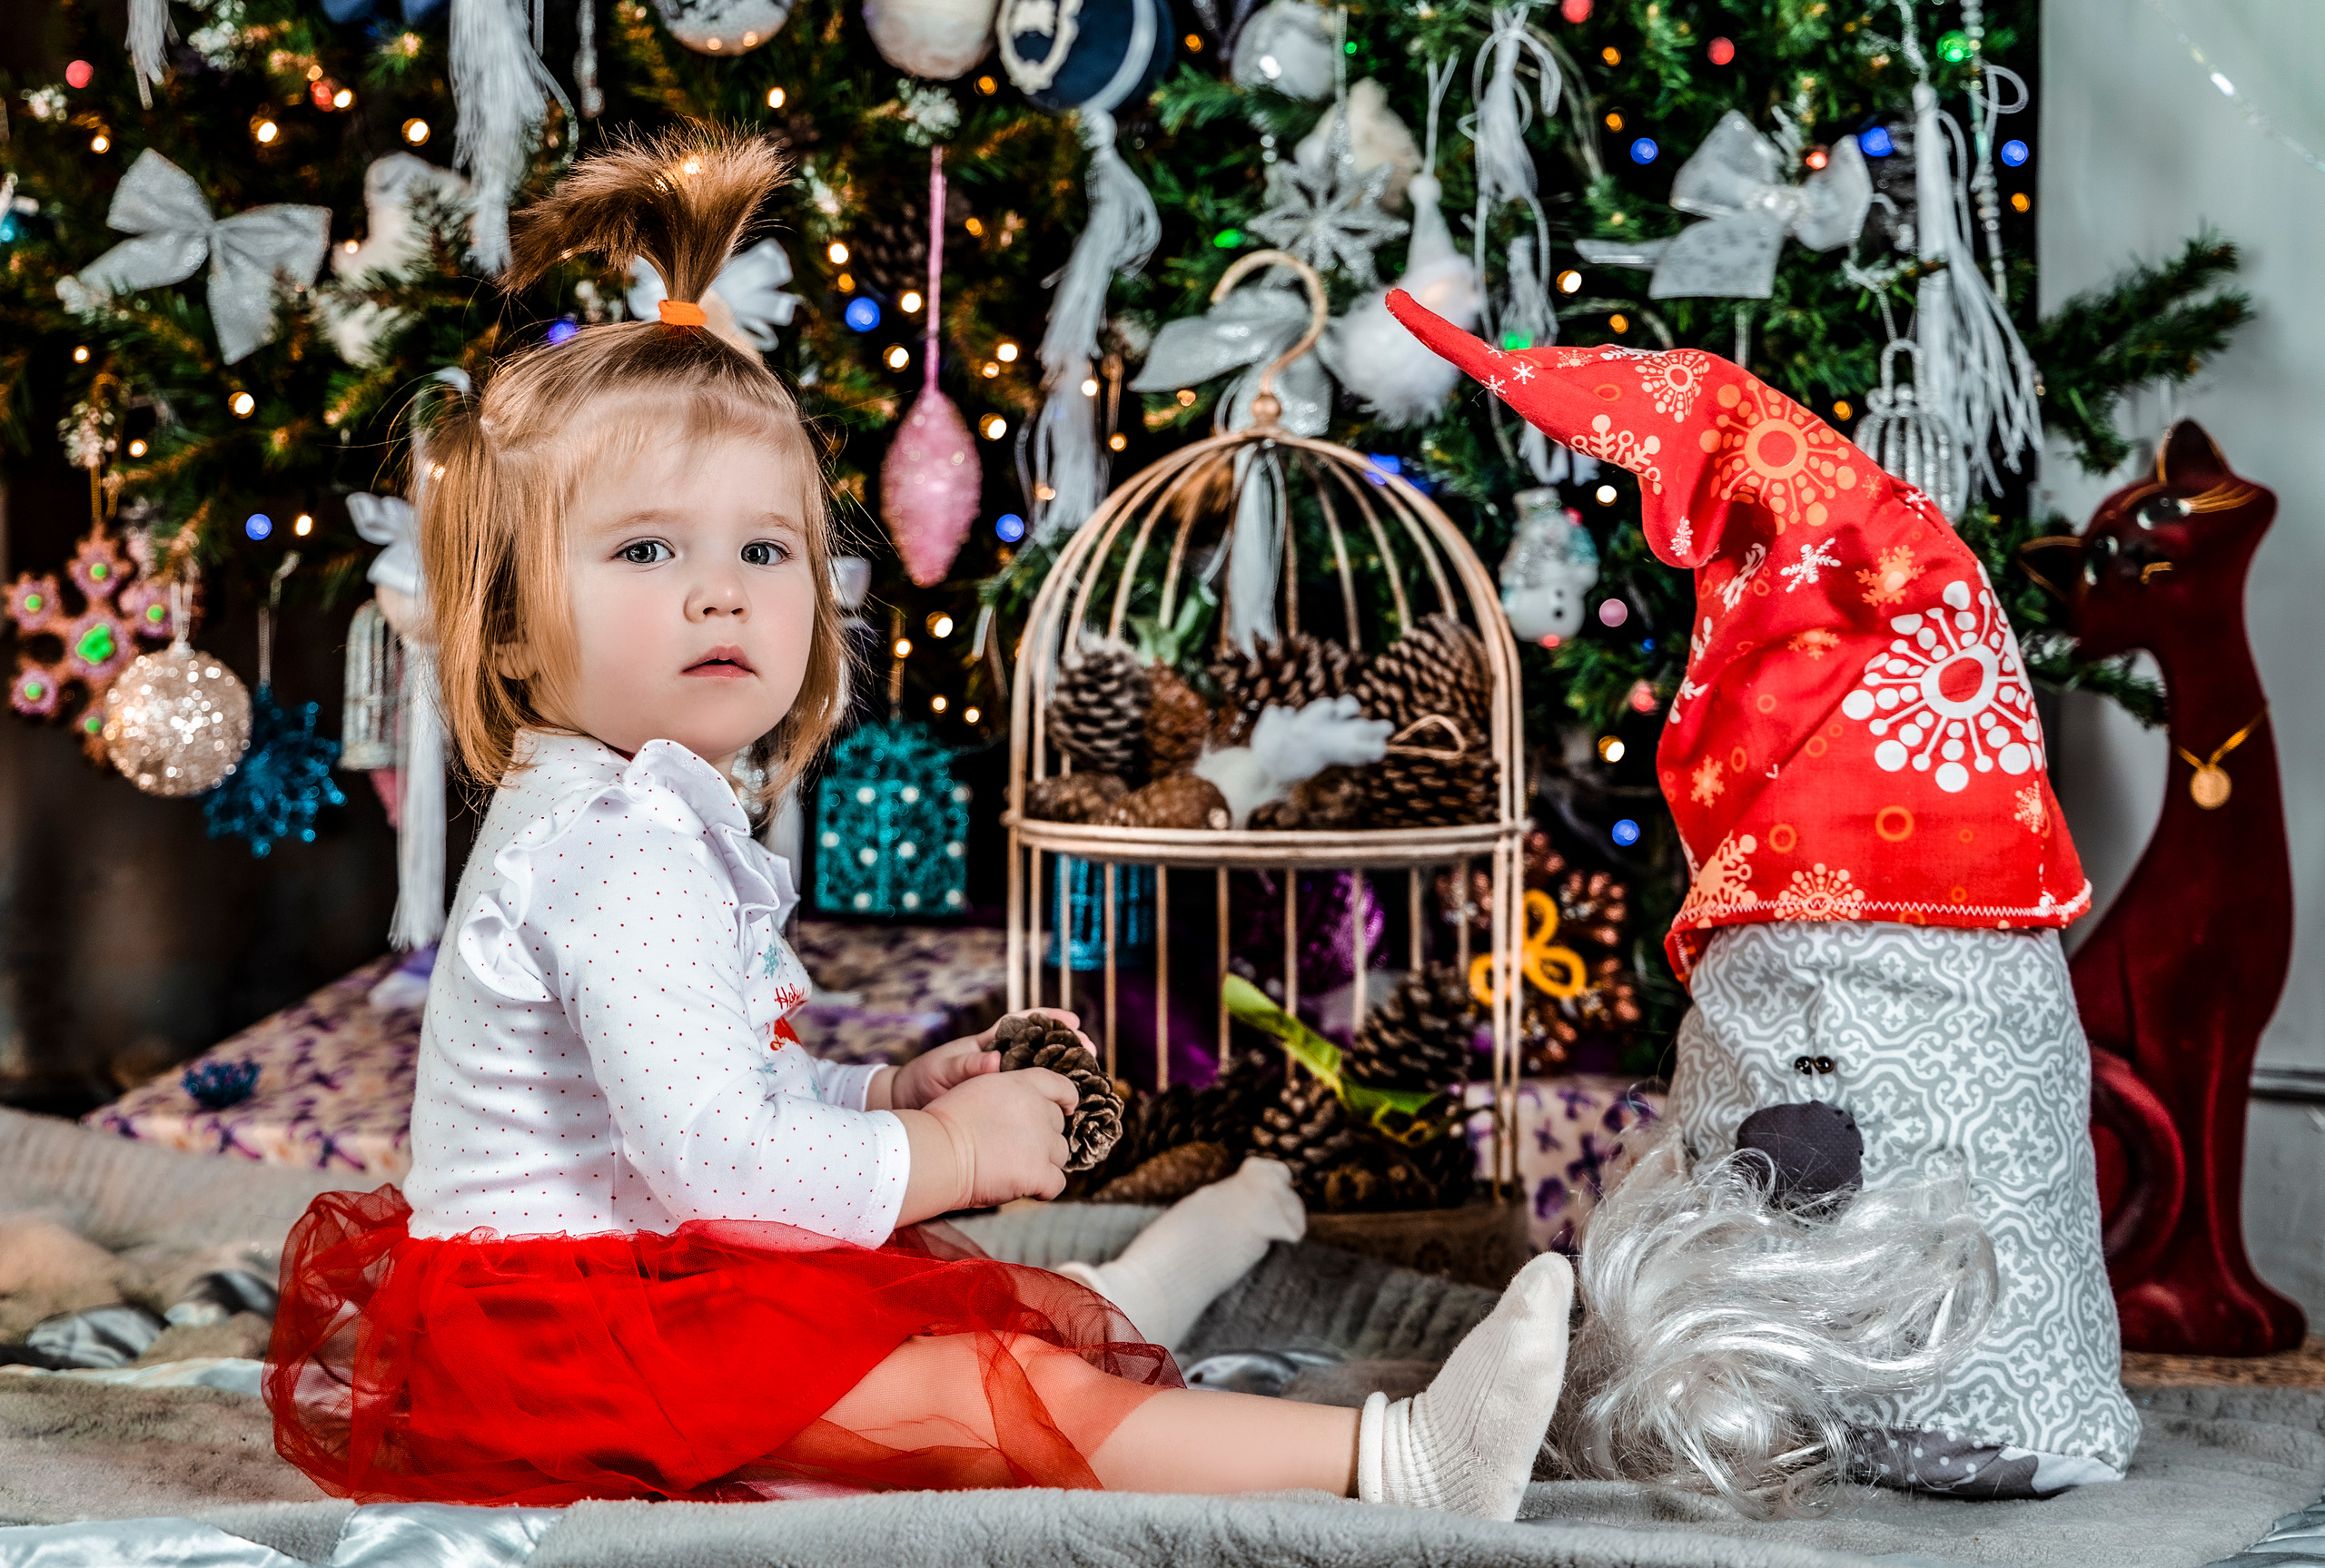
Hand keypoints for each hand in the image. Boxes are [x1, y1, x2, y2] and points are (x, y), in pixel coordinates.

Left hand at [885, 1008, 1091, 1110]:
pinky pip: (1029, 1100)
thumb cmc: (923, 1080)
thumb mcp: (943, 1068)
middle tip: (1091, 1051)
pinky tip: (1064, 1111)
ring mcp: (1003, 1084)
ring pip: (1040, 1076)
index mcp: (989, 1044)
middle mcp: (1000, 1062)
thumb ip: (968, 1065)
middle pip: (1041, 1049)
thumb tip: (994, 1062)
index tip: (1074, 1021)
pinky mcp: (1001, 1105)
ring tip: (1088, 1079)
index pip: (1024, 1024)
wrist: (908, 1106)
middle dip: (1067, 1047)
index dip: (1050, 1019)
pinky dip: (1047, 1103)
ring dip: (1063, 1076)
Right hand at [922, 1067, 1076, 1207]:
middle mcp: (1038, 1108)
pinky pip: (1057, 1183)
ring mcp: (1042, 1141)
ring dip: (1042, 1162)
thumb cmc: (945, 1123)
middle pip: (1058, 1124)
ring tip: (1013, 1168)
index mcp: (1022, 1084)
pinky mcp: (1039, 1172)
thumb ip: (1006, 1094)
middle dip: (1042, 1136)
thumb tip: (1021, 1109)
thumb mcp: (977, 1089)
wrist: (937, 1152)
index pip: (1061, 1086)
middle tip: (1014, 1148)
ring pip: (1060, 1154)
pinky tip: (1025, 1188)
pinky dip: (1044, 1188)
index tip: (1065, 1109)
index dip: (1067, 1098)